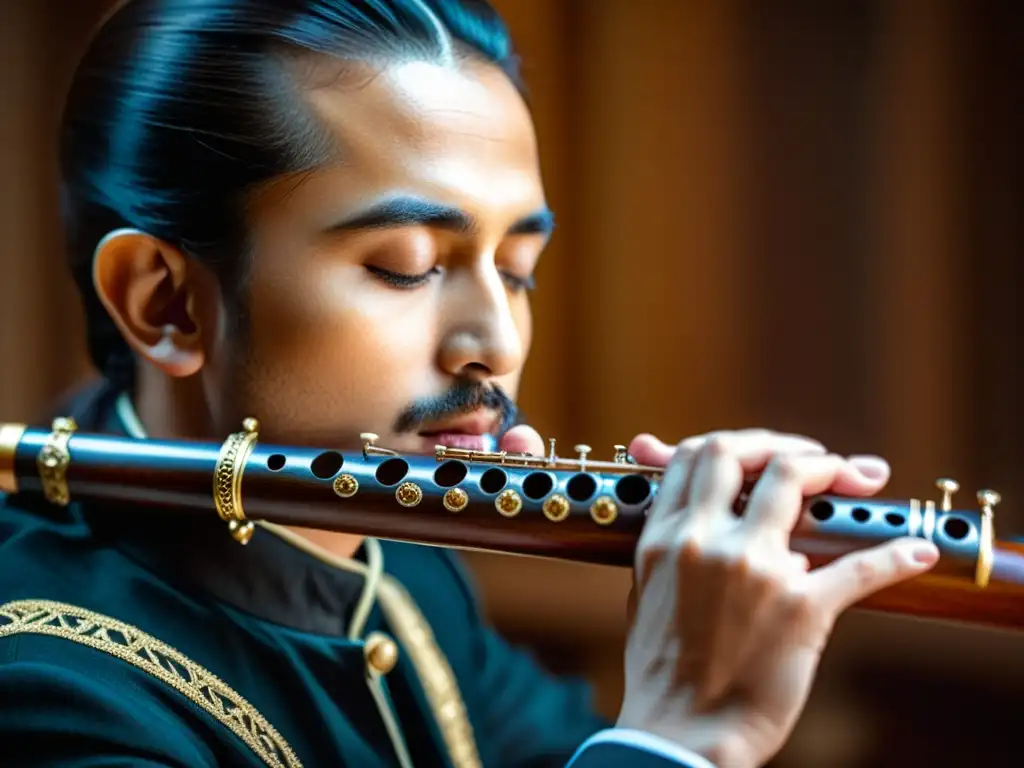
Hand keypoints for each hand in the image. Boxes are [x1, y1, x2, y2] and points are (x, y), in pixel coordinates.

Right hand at [610, 430, 938, 767]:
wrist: (681, 732)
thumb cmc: (663, 672)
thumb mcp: (646, 594)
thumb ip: (668, 547)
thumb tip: (695, 520)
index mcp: (666, 538)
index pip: (695, 456)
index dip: (735, 444)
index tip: (761, 454)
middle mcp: (706, 541)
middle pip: (740, 451)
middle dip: (781, 445)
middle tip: (812, 458)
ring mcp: (754, 569)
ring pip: (794, 479)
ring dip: (832, 471)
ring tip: (857, 479)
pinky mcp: (800, 607)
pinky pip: (859, 567)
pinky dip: (894, 555)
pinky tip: (914, 552)